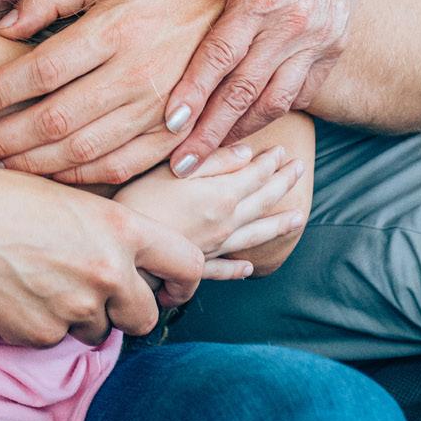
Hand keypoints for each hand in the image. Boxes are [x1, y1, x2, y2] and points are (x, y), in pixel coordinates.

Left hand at [0, 0, 229, 184]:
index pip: (38, 70)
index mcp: (115, 29)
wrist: (238, 8)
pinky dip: (78, 180)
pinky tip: (46, 179)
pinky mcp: (177, 135)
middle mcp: (136, 73)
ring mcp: (160, 110)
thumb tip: (2, 27)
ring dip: (30, 168)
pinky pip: (119, 168)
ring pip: (82, 153)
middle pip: (53, 120)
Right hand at [0, 159, 202, 344]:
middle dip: (129, 311)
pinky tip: (17, 291)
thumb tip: (133, 262)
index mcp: (121, 229)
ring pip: (99, 331)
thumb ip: (109, 233)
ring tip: (43, 279)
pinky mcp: (41, 336)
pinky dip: (43, 324)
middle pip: (146, 315)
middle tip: (101, 294)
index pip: (189, 264)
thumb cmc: (3, 195)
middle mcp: (107, 272)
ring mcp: (75, 308)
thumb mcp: (71, 199)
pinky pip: (56, 339)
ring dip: (82, 317)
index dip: (184, 281)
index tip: (169, 286)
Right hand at [115, 142, 306, 278]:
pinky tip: (249, 268)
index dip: (271, 162)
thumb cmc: (139, 202)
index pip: (255, 175)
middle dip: (282, 184)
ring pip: (254, 235)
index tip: (283, 151)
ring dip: (277, 225)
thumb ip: (213, 162)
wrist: (120, 250)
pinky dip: (239, 268)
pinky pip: (226, 268)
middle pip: (261, 202)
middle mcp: (224, 223)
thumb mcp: (174, 170)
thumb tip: (247, 154)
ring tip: (298, 217)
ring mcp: (214, 247)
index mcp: (220, 196)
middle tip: (300, 170)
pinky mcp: (197, 267)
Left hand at [166, 0, 371, 168]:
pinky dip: (276, 112)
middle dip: (211, 133)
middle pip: (245, 91)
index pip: (220, 55)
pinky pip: (305, 90)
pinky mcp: (336, 42)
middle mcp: (293, 22)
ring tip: (211, 157)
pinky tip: (250, 128)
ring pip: (277, 99)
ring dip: (242, 132)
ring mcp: (319, 36)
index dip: (194, 92)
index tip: (170, 124)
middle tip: (181, 165)